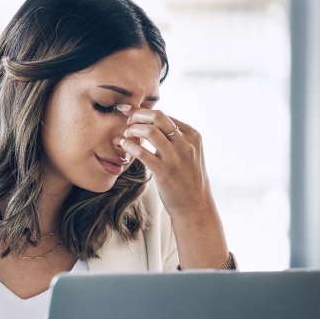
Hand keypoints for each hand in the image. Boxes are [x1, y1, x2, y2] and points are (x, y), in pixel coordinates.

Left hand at [116, 105, 229, 269]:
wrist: (195, 206)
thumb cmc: (187, 179)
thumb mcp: (188, 153)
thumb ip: (174, 138)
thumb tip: (151, 124)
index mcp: (192, 135)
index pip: (165, 115)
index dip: (144, 112)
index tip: (130, 113)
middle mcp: (186, 143)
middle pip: (158, 117)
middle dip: (137, 115)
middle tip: (126, 120)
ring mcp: (176, 157)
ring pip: (150, 131)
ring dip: (133, 129)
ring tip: (125, 134)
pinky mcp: (164, 172)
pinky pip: (142, 152)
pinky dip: (130, 146)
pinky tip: (124, 146)